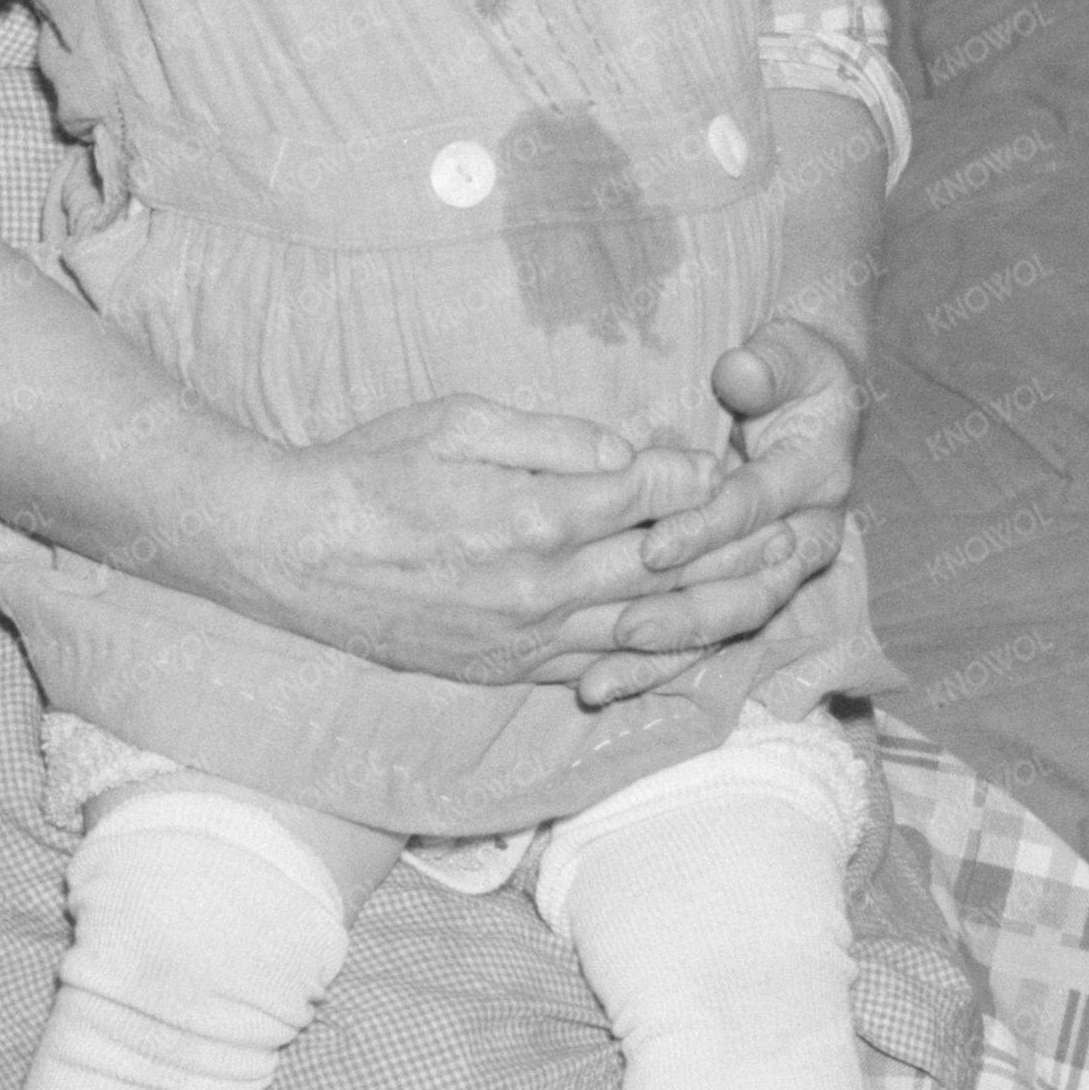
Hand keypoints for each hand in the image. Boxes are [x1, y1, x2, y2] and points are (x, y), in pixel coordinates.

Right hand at [234, 393, 803, 702]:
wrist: (291, 554)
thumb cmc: (369, 470)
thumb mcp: (456, 420)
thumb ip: (550, 437)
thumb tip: (628, 453)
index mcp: (532, 516)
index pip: (648, 497)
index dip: (698, 478)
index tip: (730, 462)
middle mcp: (539, 587)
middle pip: (665, 570)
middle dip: (737, 548)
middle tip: (796, 531)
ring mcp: (524, 638)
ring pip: (646, 629)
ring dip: (718, 609)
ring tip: (773, 590)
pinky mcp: (504, 669)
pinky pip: (600, 667)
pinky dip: (656, 655)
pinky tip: (696, 643)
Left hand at [602, 315, 866, 706]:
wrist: (818, 397)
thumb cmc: (794, 367)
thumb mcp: (790, 353)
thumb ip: (768, 364)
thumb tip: (741, 370)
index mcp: (818, 473)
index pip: (758, 508)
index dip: (708, 526)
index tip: (652, 543)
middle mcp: (807, 531)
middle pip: (752, 588)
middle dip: (687, 612)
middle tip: (625, 628)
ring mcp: (781, 569)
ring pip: (730, 624)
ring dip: (668, 654)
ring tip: (603, 679)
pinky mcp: (748, 589)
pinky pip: (706, 638)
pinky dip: (655, 666)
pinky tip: (599, 687)